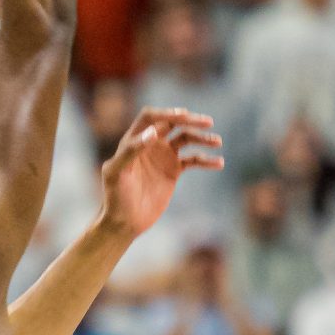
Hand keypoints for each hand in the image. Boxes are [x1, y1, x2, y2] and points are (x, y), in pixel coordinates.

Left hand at [99, 108, 224, 240]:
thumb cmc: (115, 196)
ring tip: (217, 141)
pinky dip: (206, 160)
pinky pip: (193, 160)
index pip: (150, 117)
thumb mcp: (117, 173)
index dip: (166, 113)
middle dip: (190, 121)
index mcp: (133, 140)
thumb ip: (131, 151)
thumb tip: (153, 132)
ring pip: (186, 139)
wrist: (125, 221)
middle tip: (208, 122)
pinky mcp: (173, 170)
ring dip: (202, 138)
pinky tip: (219, 163)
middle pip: (172, 123)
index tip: (184, 116)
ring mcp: (163, 156)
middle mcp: (150, 144)